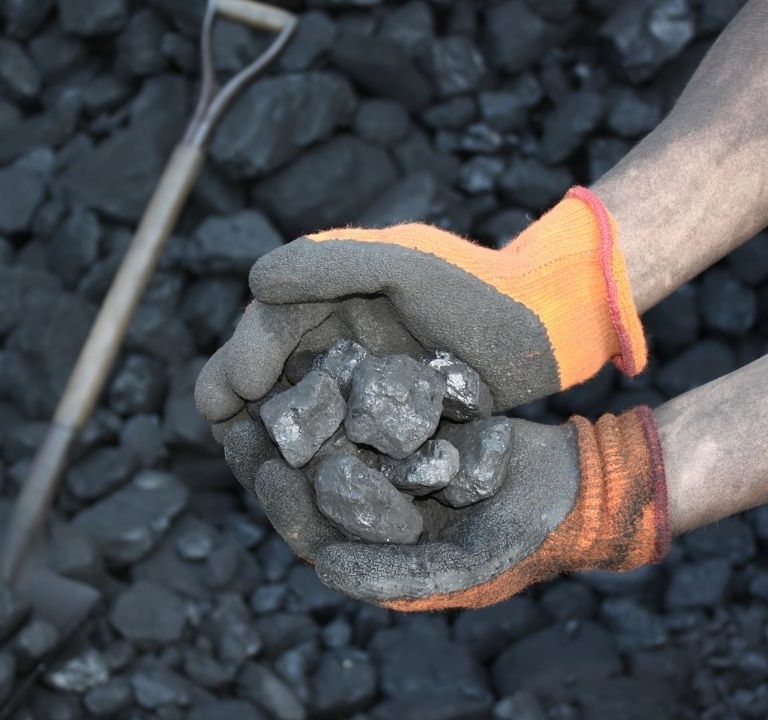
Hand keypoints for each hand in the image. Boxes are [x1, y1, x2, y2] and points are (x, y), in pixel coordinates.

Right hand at [195, 187, 648, 430]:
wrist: (545, 329)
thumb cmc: (479, 291)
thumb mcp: (403, 266)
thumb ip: (328, 265)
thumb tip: (254, 283)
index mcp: (329, 292)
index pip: (269, 321)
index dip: (244, 354)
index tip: (234, 389)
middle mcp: (332, 335)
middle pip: (268, 369)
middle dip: (238, 398)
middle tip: (222, 430)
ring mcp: (355, 379)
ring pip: (293, 409)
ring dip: (270, 435)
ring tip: (253, 466)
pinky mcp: (381, 419)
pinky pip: (334, 439)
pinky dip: (314, 459)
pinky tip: (303, 485)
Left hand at [251, 409, 669, 610]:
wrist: (574, 484)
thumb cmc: (524, 534)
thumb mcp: (467, 565)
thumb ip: (398, 575)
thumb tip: (324, 567)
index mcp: (375, 560)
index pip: (311, 535)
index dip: (284, 503)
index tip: (266, 466)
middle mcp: (369, 521)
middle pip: (303, 489)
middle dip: (268, 455)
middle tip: (237, 419)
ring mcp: (380, 476)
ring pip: (320, 447)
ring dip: (289, 419)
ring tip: (259, 382)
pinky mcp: (395, 437)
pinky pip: (352, 415)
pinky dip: (329, 391)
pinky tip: (307, 357)